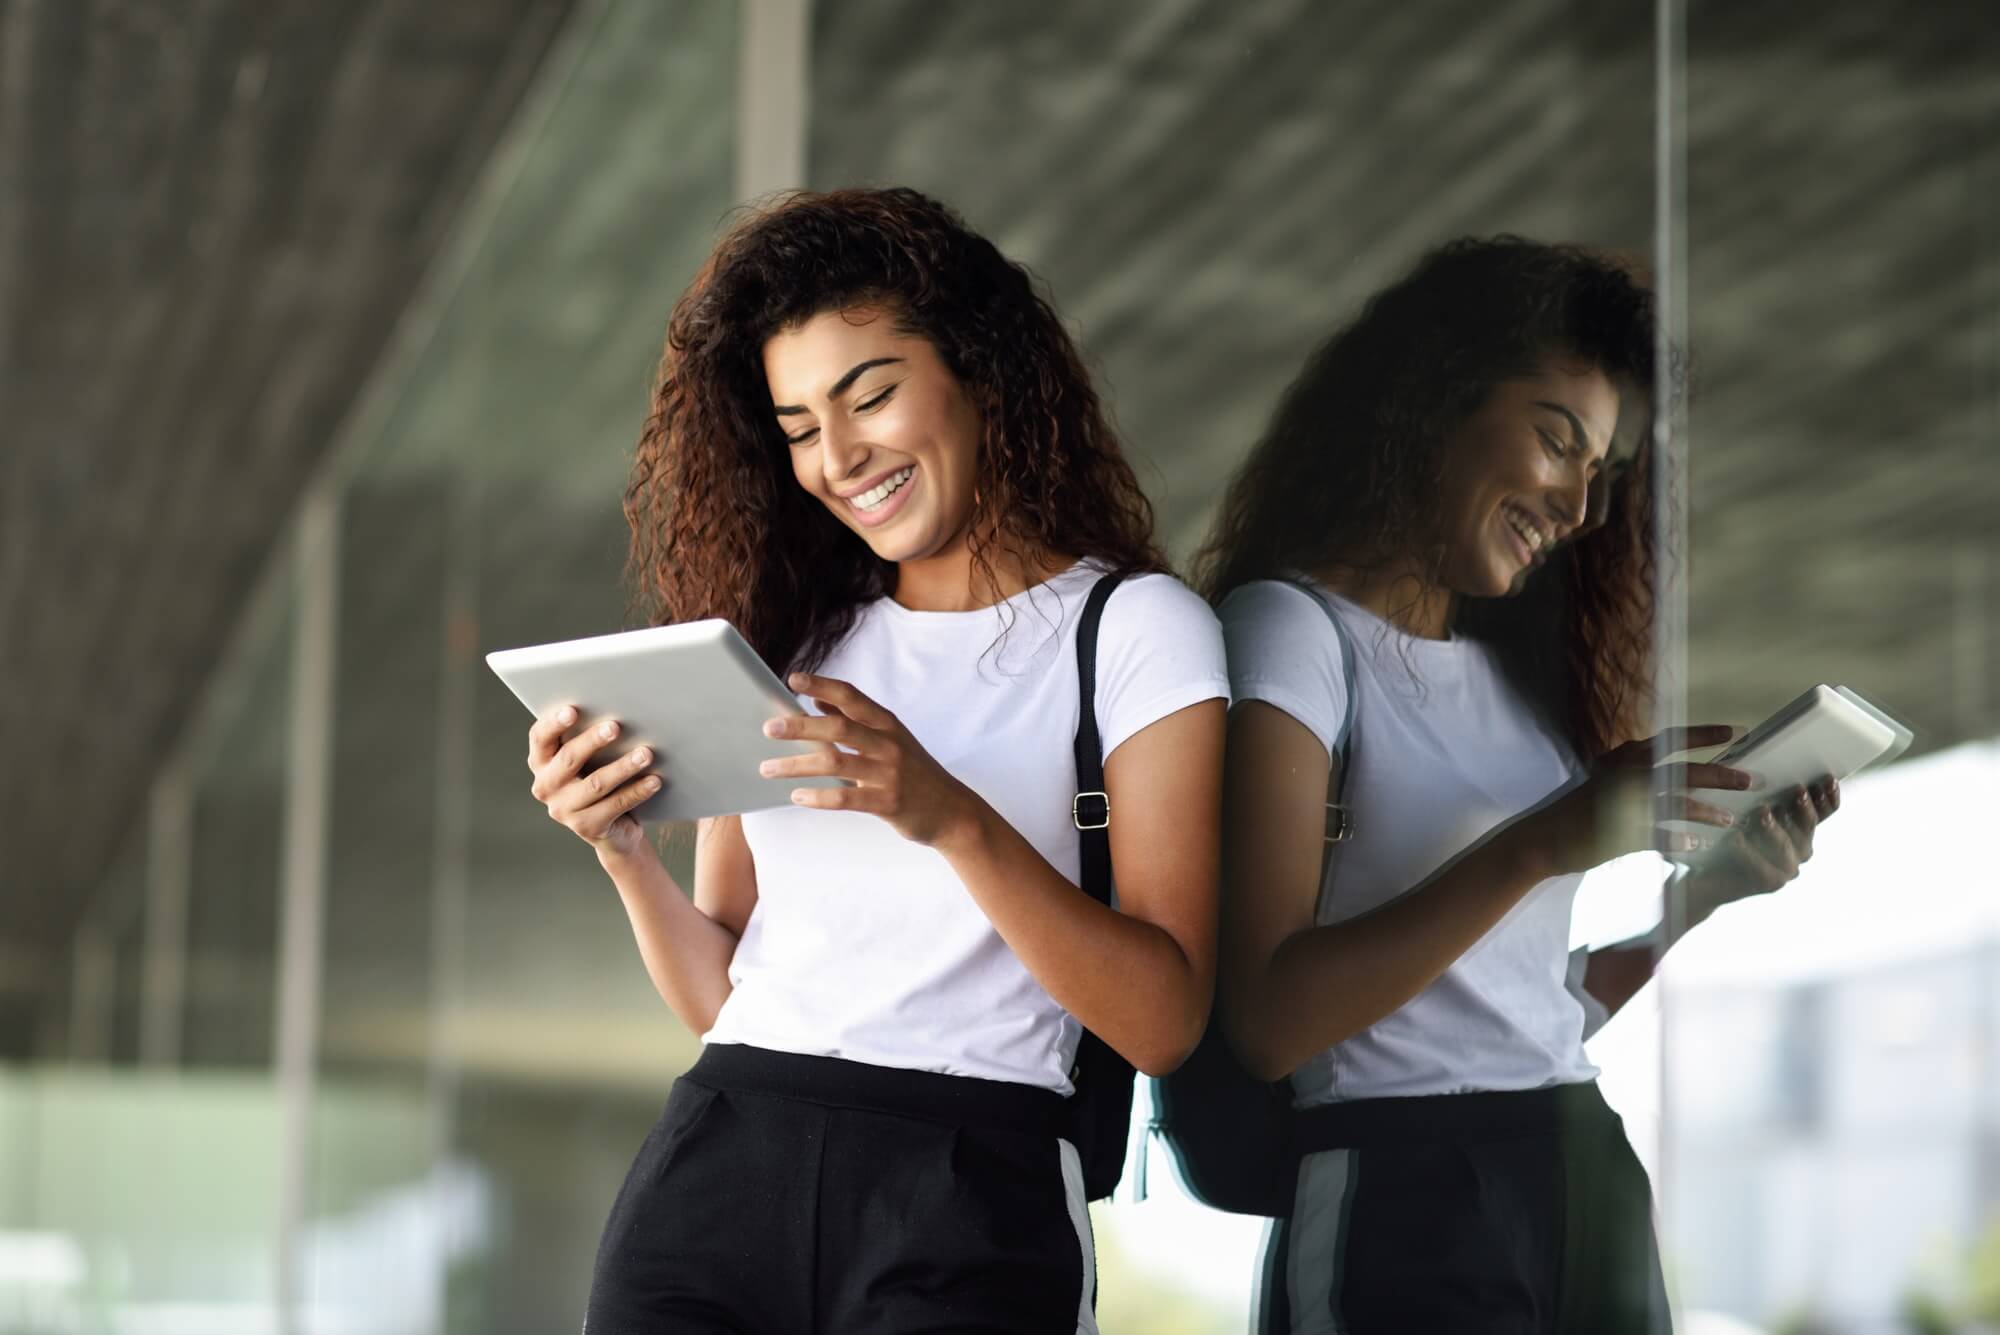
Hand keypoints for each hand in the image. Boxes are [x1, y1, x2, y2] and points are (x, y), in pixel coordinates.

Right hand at [526, 705, 665, 858]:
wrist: (612, 828)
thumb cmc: (598, 776)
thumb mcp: (588, 759)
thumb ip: (589, 737)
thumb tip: (618, 709)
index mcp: (541, 762)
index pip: (540, 738)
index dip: (554, 723)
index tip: (573, 710)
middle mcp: (546, 786)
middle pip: (568, 759)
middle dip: (593, 741)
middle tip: (616, 726)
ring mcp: (564, 810)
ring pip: (596, 784)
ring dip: (623, 767)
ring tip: (646, 754)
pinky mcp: (586, 827)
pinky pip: (615, 805)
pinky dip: (637, 791)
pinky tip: (654, 780)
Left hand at [758, 672, 979, 846]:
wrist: (952, 811)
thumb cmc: (915, 772)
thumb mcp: (890, 739)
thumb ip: (854, 719)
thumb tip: (817, 698)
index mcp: (887, 724)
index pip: (852, 697)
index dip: (822, 685)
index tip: (793, 679)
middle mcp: (888, 744)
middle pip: (839, 727)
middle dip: (801, 725)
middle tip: (769, 727)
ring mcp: (889, 774)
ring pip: (836, 763)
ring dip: (797, 765)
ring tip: (768, 768)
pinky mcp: (887, 803)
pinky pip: (846, 799)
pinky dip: (818, 796)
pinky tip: (797, 795)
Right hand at [1534, 725, 1752, 875]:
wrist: (1546, 836)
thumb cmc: (1581, 808)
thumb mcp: (1608, 778)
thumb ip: (1638, 772)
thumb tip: (1677, 773)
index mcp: (1626, 758)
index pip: (1673, 739)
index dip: (1706, 734)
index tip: (1738, 731)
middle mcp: (1629, 775)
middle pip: (1686, 771)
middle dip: (1722, 775)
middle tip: (1751, 780)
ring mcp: (1626, 803)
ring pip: (1679, 803)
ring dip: (1708, 812)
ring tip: (1728, 820)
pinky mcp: (1622, 832)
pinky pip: (1661, 835)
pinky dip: (1680, 840)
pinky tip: (1695, 845)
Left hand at [1680, 776, 1839, 923]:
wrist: (1708, 874)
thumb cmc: (1729, 837)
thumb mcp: (1749, 812)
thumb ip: (1767, 798)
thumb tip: (1772, 773)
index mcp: (1801, 828)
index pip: (1823, 812)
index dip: (1829, 797)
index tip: (1828, 779)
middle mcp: (1800, 848)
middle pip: (1809, 826)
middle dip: (1804, 807)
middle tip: (1798, 791)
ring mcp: (1789, 867)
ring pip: (1787, 845)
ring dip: (1774, 827)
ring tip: (1762, 812)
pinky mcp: (1771, 882)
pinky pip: (1763, 866)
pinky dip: (1748, 851)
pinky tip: (1737, 838)